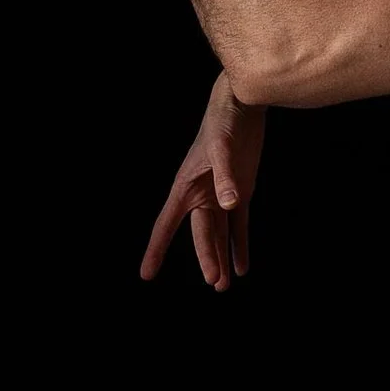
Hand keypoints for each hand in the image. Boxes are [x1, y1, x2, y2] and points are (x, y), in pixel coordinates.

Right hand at [139, 77, 266, 289]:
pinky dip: (240, 245)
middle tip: (215, 283)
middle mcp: (200, 195)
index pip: (166, 225)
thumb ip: (225, 176)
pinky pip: (239, 225)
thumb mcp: (223, 147)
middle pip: (201, 234)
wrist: (241, 104)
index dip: (156, 249)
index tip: (146, 275)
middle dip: (208, 259)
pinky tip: (242, 267)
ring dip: (222, 257)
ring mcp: (221, 195)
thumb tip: (230, 205)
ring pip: (220, 234)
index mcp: (186, 187)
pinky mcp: (242, 191)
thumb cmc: (223, 121)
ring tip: (224, 286)